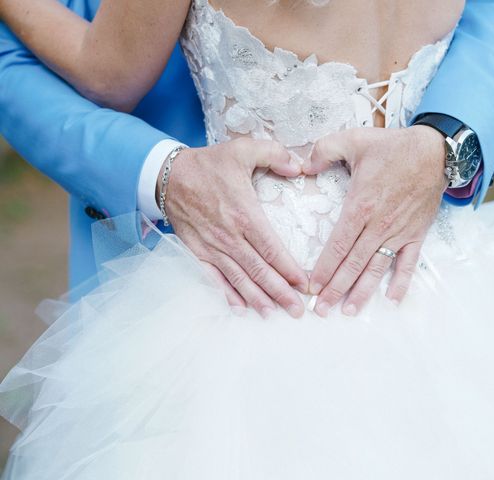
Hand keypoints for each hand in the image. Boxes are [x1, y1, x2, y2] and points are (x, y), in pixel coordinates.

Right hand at [162, 138, 308, 317]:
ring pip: (239, 280)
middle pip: (259, 271)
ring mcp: (213, 247)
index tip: (305, 285)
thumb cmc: (209, 164)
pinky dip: (228, 295)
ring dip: (258, 299)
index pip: (273, 250)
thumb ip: (275, 154)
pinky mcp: (198, 252)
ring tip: (274, 315)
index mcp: (245, 215)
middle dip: (280, 293)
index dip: (290, 270)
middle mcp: (230, 237)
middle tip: (297, 310)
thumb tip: (299, 166)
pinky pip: (214, 279)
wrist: (169, 175)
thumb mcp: (243, 148)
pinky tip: (241, 309)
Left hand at [302, 126, 447, 316]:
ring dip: (363, 291)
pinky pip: (408, 262)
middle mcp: (378, 225)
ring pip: (377, 268)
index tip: (312, 286)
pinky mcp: (416, 233)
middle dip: (336, 289)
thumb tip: (303, 166)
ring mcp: (398, 232)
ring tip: (349, 311)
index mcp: (360, 206)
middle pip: (353, 263)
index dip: (324, 268)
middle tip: (322, 309)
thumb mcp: (353, 140)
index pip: (337, 245)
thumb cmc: (393, 147)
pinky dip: (402, 281)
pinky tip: (392, 298)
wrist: (434, 151)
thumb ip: (323, 150)